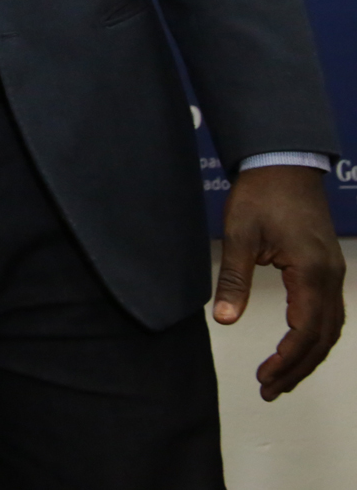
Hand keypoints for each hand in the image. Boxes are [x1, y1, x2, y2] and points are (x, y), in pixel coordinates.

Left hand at [214, 163, 346, 399]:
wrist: (284, 164)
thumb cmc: (260, 195)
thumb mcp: (238, 236)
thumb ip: (233, 281)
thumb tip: (222, 319)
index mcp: (310, 273)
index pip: (305, 331)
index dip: (287, 360)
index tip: (265, 378)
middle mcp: (330, 278)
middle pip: (322, 338)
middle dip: (297, 368)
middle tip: (269, 391)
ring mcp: (334, 273)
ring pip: (330, 329)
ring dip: (308, 357)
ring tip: (280, 379)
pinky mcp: (328, 268)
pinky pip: (330, 313)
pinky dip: (316, 337)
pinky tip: (298, 348)